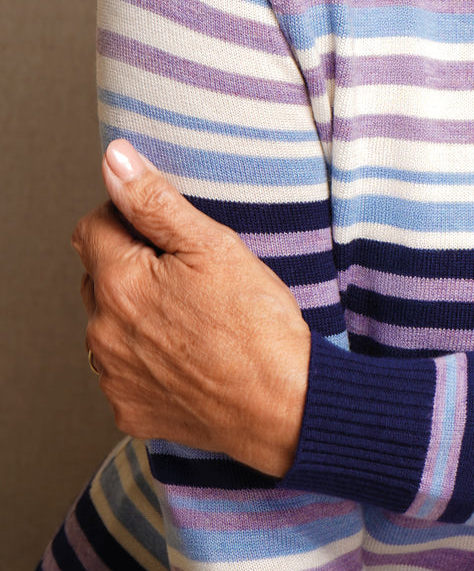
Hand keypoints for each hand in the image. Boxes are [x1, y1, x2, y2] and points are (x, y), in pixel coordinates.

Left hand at [75, 140, 310, 476]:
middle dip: (132, 269)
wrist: (284, 406)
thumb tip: (114, 161)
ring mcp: (113, 376)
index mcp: (119, 283)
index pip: (92, 227)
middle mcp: (103, 332)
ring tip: (193, 320)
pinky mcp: (128, 409)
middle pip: (97, 277)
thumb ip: (155, 202)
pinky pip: (122, 370)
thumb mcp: (214, 246)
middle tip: (190, 280)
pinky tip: (188, 356)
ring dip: (135, 315)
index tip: (170, 238)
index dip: (131, 221)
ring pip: (108, 325)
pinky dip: (146, 360)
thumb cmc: (258, 325)